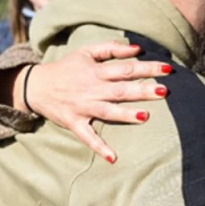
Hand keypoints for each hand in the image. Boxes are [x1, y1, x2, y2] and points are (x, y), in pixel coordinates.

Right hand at [22, 42, 172, 161]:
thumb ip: (111, 48)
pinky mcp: (74, 123)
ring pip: (107, 111)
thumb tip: (138, 49)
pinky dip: (99, 147)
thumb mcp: (86, 52)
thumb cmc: (66, 68)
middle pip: (120, 89)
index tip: (168, 69)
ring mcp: (82, 107)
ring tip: (145, 116)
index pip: (126, 69)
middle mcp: (91, 89)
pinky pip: (87, 136)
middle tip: (165, 91)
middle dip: (143, 90)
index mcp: (96, 71)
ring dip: (125, 114)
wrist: (36, 85)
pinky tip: (113, 158)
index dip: (147, 68)